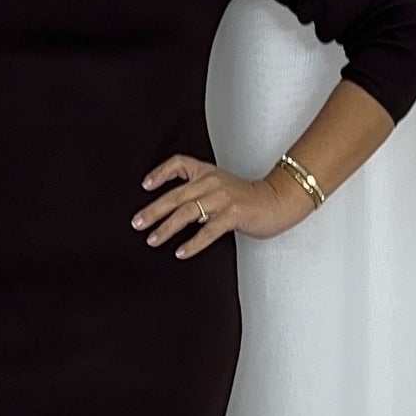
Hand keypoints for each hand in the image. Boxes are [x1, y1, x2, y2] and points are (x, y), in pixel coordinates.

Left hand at [131, 153, 312, 257]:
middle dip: (153, 211)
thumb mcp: (222, 186)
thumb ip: (200, 192)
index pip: (179, 164)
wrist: (278, 200)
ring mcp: (223, 198)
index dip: (160, 173)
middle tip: (137, 223)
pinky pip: (208, 230)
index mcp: (208, 173)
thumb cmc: (249, 198)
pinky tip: (181, 252)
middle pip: (176, 195)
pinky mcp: (234, 214)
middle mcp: (213, 182)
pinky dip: (193, 243)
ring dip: (166, 228)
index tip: (145, 185)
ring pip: (187, 213)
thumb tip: (174, 210)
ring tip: (153, 239)